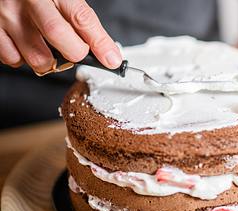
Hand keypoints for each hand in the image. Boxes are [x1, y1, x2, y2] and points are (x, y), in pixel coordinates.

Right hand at [0, 0, 121, 73]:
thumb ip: (81, 20)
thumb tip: (108, 52)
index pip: (81, 18)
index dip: (100, 42)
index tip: (111, 60)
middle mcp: (28, 2)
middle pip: (58, 37)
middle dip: (74, 53)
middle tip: (75, 52)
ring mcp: (7, 16)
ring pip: (37, 58)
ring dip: (50, 61)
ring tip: (48, 46)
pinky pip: (13, 60)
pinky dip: (24, 59)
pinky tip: (27, 45)